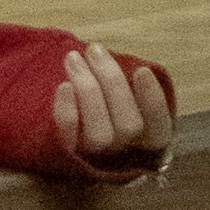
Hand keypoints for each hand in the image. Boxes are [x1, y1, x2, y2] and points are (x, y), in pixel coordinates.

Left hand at [51, 39, 173, 172]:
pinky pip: (68, 139)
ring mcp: (94, 160)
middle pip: (129, 127)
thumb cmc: (91, 108)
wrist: (50, 145)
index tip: (142, 70)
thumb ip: (121, 88)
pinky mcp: (65, 157)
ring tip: (73, 58)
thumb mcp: (114, 100)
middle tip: (95, 49)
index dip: (154, 102)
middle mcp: (122, 156)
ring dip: (88, 90)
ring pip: (101, 134)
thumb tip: (119, 61)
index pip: (159, 131)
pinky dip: (67, 112)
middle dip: (113, 83)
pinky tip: (63, 85)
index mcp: (143, 145)